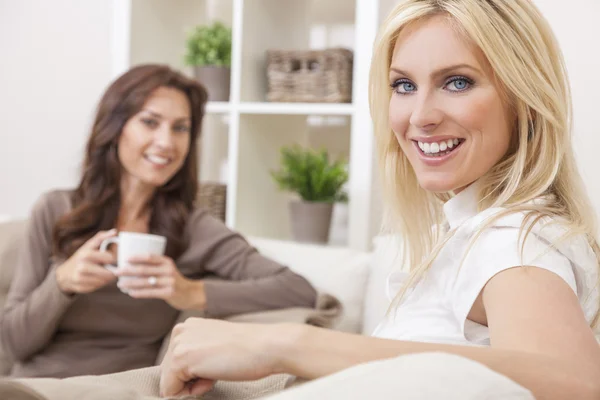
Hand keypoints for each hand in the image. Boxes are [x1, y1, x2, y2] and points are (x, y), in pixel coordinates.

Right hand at [55, 229, 117, 293]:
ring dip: (107, 278)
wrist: (65, 273)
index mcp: (86, 254)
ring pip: (104, 281)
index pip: (108, 258)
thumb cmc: (82, 257)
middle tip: (112, 269)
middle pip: (107, 273)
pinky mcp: (81, 287)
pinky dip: (100, 284)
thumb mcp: (89, 245)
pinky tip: (98, 279)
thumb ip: (102, 237)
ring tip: (105, 274)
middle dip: (112, 271)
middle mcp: (82, 266)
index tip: (111, 259)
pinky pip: (97, 287)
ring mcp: (80, 278)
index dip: (113, 259)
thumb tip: (115, 231)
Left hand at [115, 254, 206, 309]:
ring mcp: (169, 281)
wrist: (190, 293)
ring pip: (145, 282)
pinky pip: (150, 292)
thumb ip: (154, 266)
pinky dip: (139, 293)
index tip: (125, 258)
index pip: (150, 257)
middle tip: (117, 271)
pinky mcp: (169, 293)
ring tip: (120, 284)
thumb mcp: (167, 269)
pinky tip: (131, 293)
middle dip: (128, 270)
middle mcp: (168, 270)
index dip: (137, 257)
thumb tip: (130, 265)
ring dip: (130, 283)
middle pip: (145, 269)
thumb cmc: (173, 280)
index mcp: (167, 262)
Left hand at [159, 318, 281, 396]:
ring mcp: (179, 343)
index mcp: (190, 326)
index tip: (218, 363)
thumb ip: (199, 353)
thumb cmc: (250, 350)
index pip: (176, 363)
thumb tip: (186, 377)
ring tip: (217, 370)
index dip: (197, 373)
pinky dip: (191, 393)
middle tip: (219, 368)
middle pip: (170, 373)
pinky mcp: (180, 358)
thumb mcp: (217, 346)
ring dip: (193, 386)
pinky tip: (212, 377)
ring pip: (169, 382)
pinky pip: (169, 391)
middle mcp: (180, 330)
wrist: (268, 346)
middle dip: (192, 380)